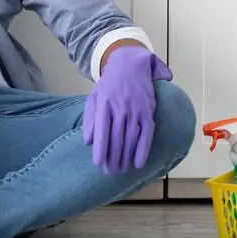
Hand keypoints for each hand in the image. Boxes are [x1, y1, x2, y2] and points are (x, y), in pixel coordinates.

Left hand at [82, 46, 172, 173]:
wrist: (130, 65)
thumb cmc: (109, 84)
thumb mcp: (94, 97)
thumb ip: (91, 119)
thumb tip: (88, 141)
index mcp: (105, 104)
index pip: (102, 130)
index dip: (101, 148)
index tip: (98, 163)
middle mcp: (121, 108)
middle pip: (117, 138)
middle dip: (113, 157)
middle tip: (110, 172)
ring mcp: (136, 110)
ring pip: (131, 138)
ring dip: (126, 157)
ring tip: (121, 170)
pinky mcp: (148, 112)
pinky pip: (147, 134)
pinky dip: (143, 149)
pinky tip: (139, 162)